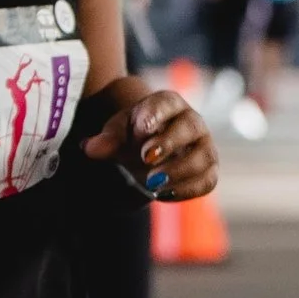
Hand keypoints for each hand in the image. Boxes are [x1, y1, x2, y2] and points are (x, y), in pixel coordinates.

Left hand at [83, 83, 216, 199]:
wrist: (148, 148)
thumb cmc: (133, 135)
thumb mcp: (117, 133)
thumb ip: (106, 139)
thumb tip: (90, 148)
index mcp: (168, 103)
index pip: (167, 103)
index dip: (156, 115)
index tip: (140, 132)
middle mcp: (192, 121)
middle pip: (191, 126)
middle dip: (169, 143)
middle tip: (145, 159)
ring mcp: (204, 146)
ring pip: (204, 156)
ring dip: (178, 171)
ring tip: (151, 183)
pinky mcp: (208, 170)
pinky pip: (207, 181)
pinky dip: (187, 190)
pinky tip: (163, 194)